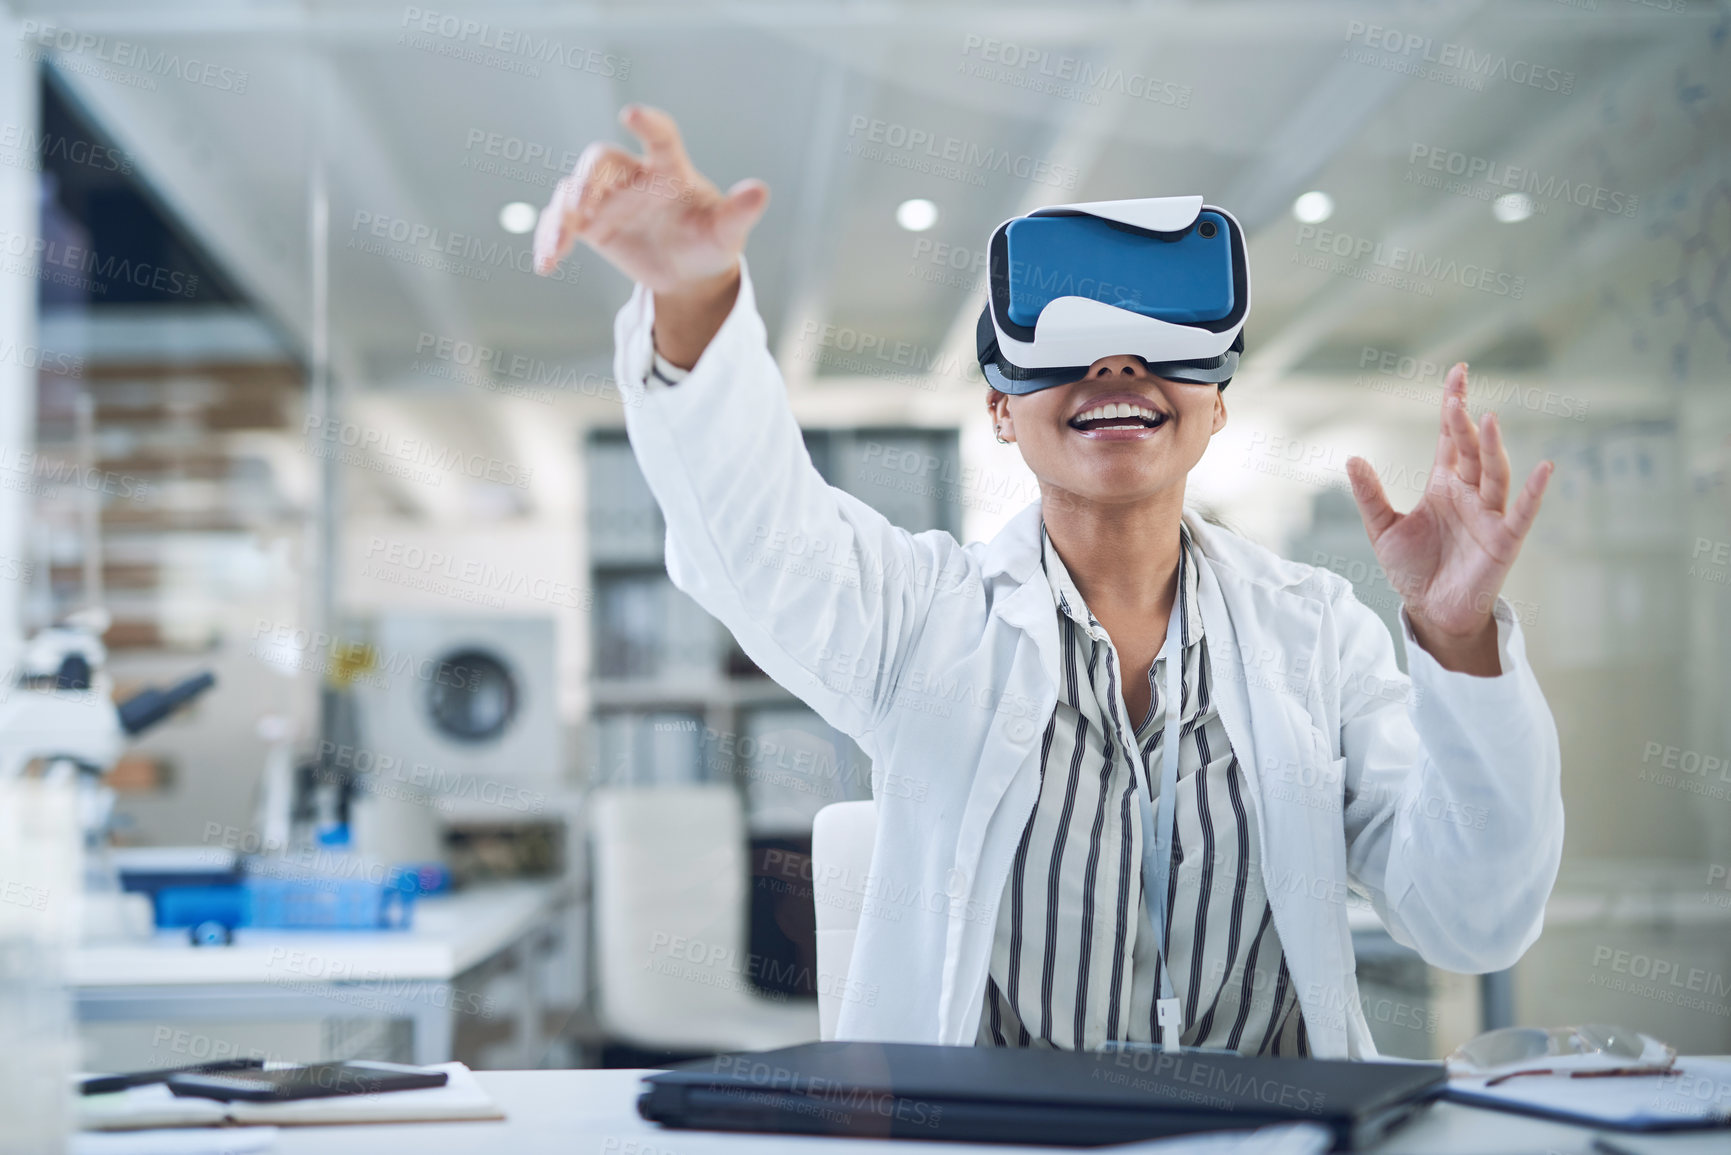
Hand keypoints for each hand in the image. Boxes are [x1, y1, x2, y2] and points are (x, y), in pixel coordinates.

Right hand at [533, 104, 768, 292]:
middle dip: (589, 179)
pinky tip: (546, 263)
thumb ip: (739, 212)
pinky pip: (561, 224)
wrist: (689, 273)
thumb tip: (760, 191)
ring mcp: (607, 200)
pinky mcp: (589, 225)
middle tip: (583, 205)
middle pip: (601, 161)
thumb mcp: (726, 233)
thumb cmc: (710, 243)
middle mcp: (633, 177)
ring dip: (561, 215)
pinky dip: (550, 240)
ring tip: (558, 245)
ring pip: (572, 192)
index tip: (632, 115)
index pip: (659, 137)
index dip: (648, 124)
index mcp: (669, 170)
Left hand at [1345, 363, 1552, 674]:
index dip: (1453, 406)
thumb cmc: (1412, 569)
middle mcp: (1470, 493)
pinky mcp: (1504, 540)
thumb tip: (1351, 458)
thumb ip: (1370, 495)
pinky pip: (1522, 512)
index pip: (1449, 438)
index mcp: (1444, 484)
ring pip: (1494, 473)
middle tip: (1457, 398)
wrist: (1430, 611)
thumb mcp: (1382, 529)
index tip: (1458, 373)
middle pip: (1469, 450)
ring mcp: (1490, 514)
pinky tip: (1543, 468)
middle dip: (1463, 423)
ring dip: (1491, 447)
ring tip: (1487, 420)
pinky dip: (1533, 491)